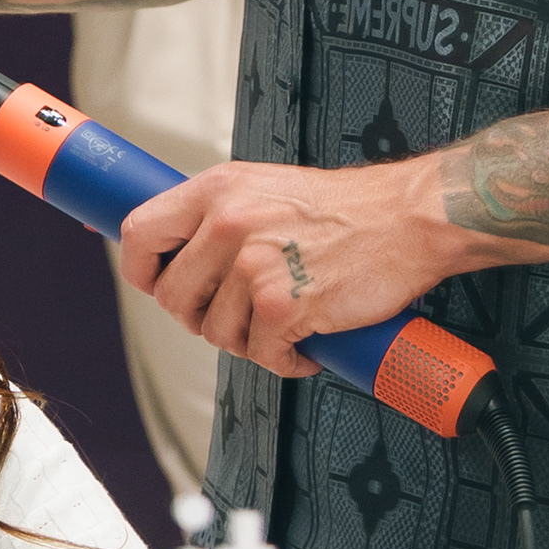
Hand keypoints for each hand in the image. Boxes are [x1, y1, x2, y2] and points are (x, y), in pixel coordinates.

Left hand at [115, 152, 456, 373]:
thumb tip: (176, 252)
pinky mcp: (284, 306)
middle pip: (173, 298)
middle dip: (203, 317)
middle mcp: (228, 223)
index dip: (144, 271)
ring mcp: (254, 266)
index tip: (161, 285)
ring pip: (216, 334)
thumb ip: (219, 215)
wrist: (410, 218)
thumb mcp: (265, 188)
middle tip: (240, 314)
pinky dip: (286, 360)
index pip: (139, 233)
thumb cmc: (347, 208)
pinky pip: (262, 356)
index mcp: (218, 189)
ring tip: (283, 323)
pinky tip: (307, 343)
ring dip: (249, 340)